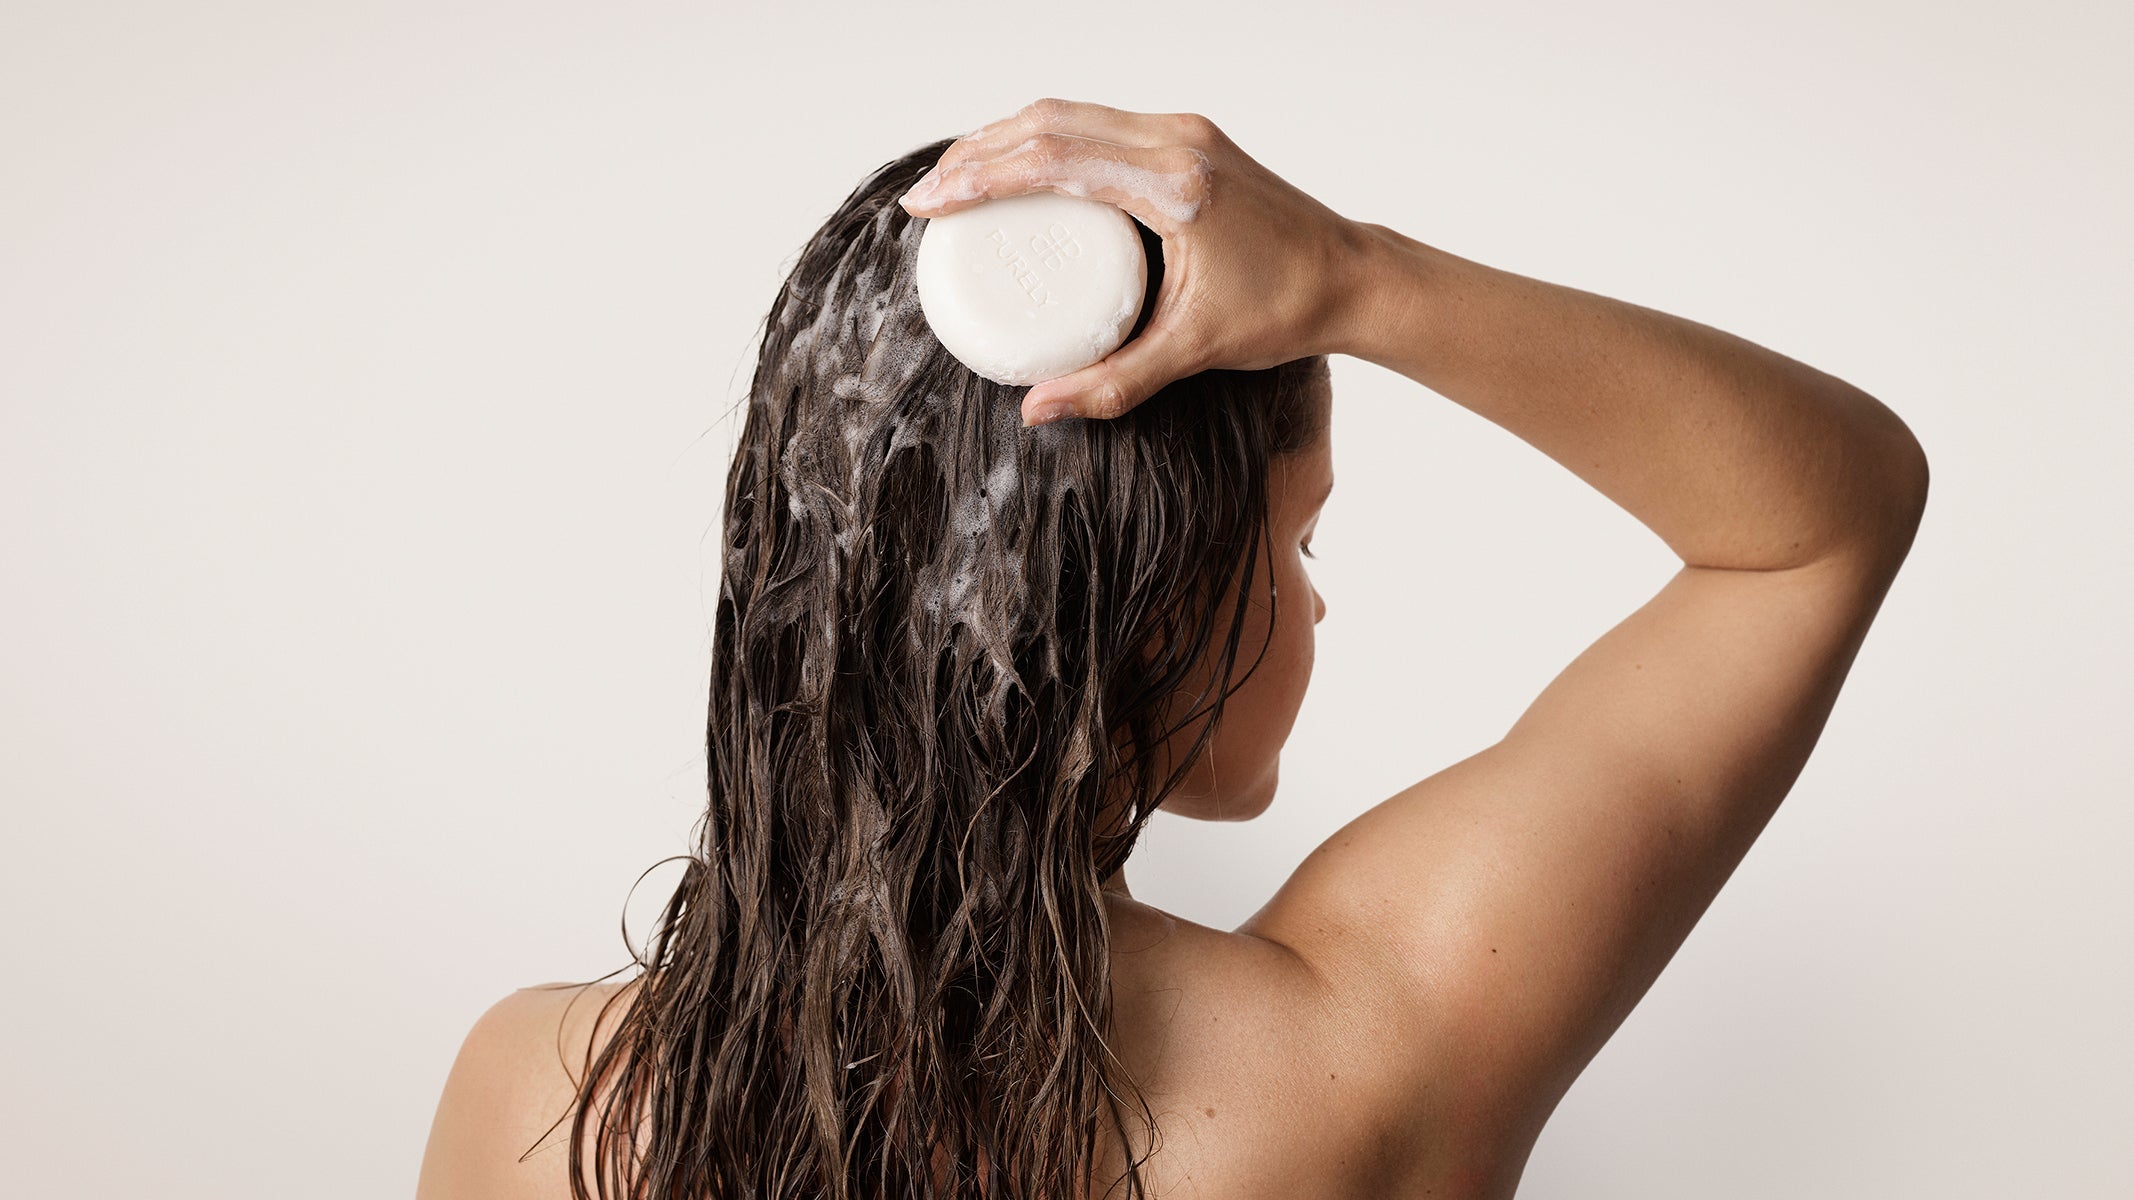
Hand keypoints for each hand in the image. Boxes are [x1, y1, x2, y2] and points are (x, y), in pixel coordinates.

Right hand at [900, 98, 1371, 425]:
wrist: (1355, 278)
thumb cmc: (1287, 309)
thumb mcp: (1194, 351)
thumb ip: (1114, 383)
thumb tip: (1037, 410)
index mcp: (1174, 183)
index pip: (1052, 160)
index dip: (977, 178)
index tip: (928, 205)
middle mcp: (1177, 141)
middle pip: (1049, 121)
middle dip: (977, 153)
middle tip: (927, 196)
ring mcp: (1184, 133)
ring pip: (1072, 113)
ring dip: (1008, 140)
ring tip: (958, 180)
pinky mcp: (1189, 140)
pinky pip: (1100, 124)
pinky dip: (1048, 142)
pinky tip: (1020, 173)